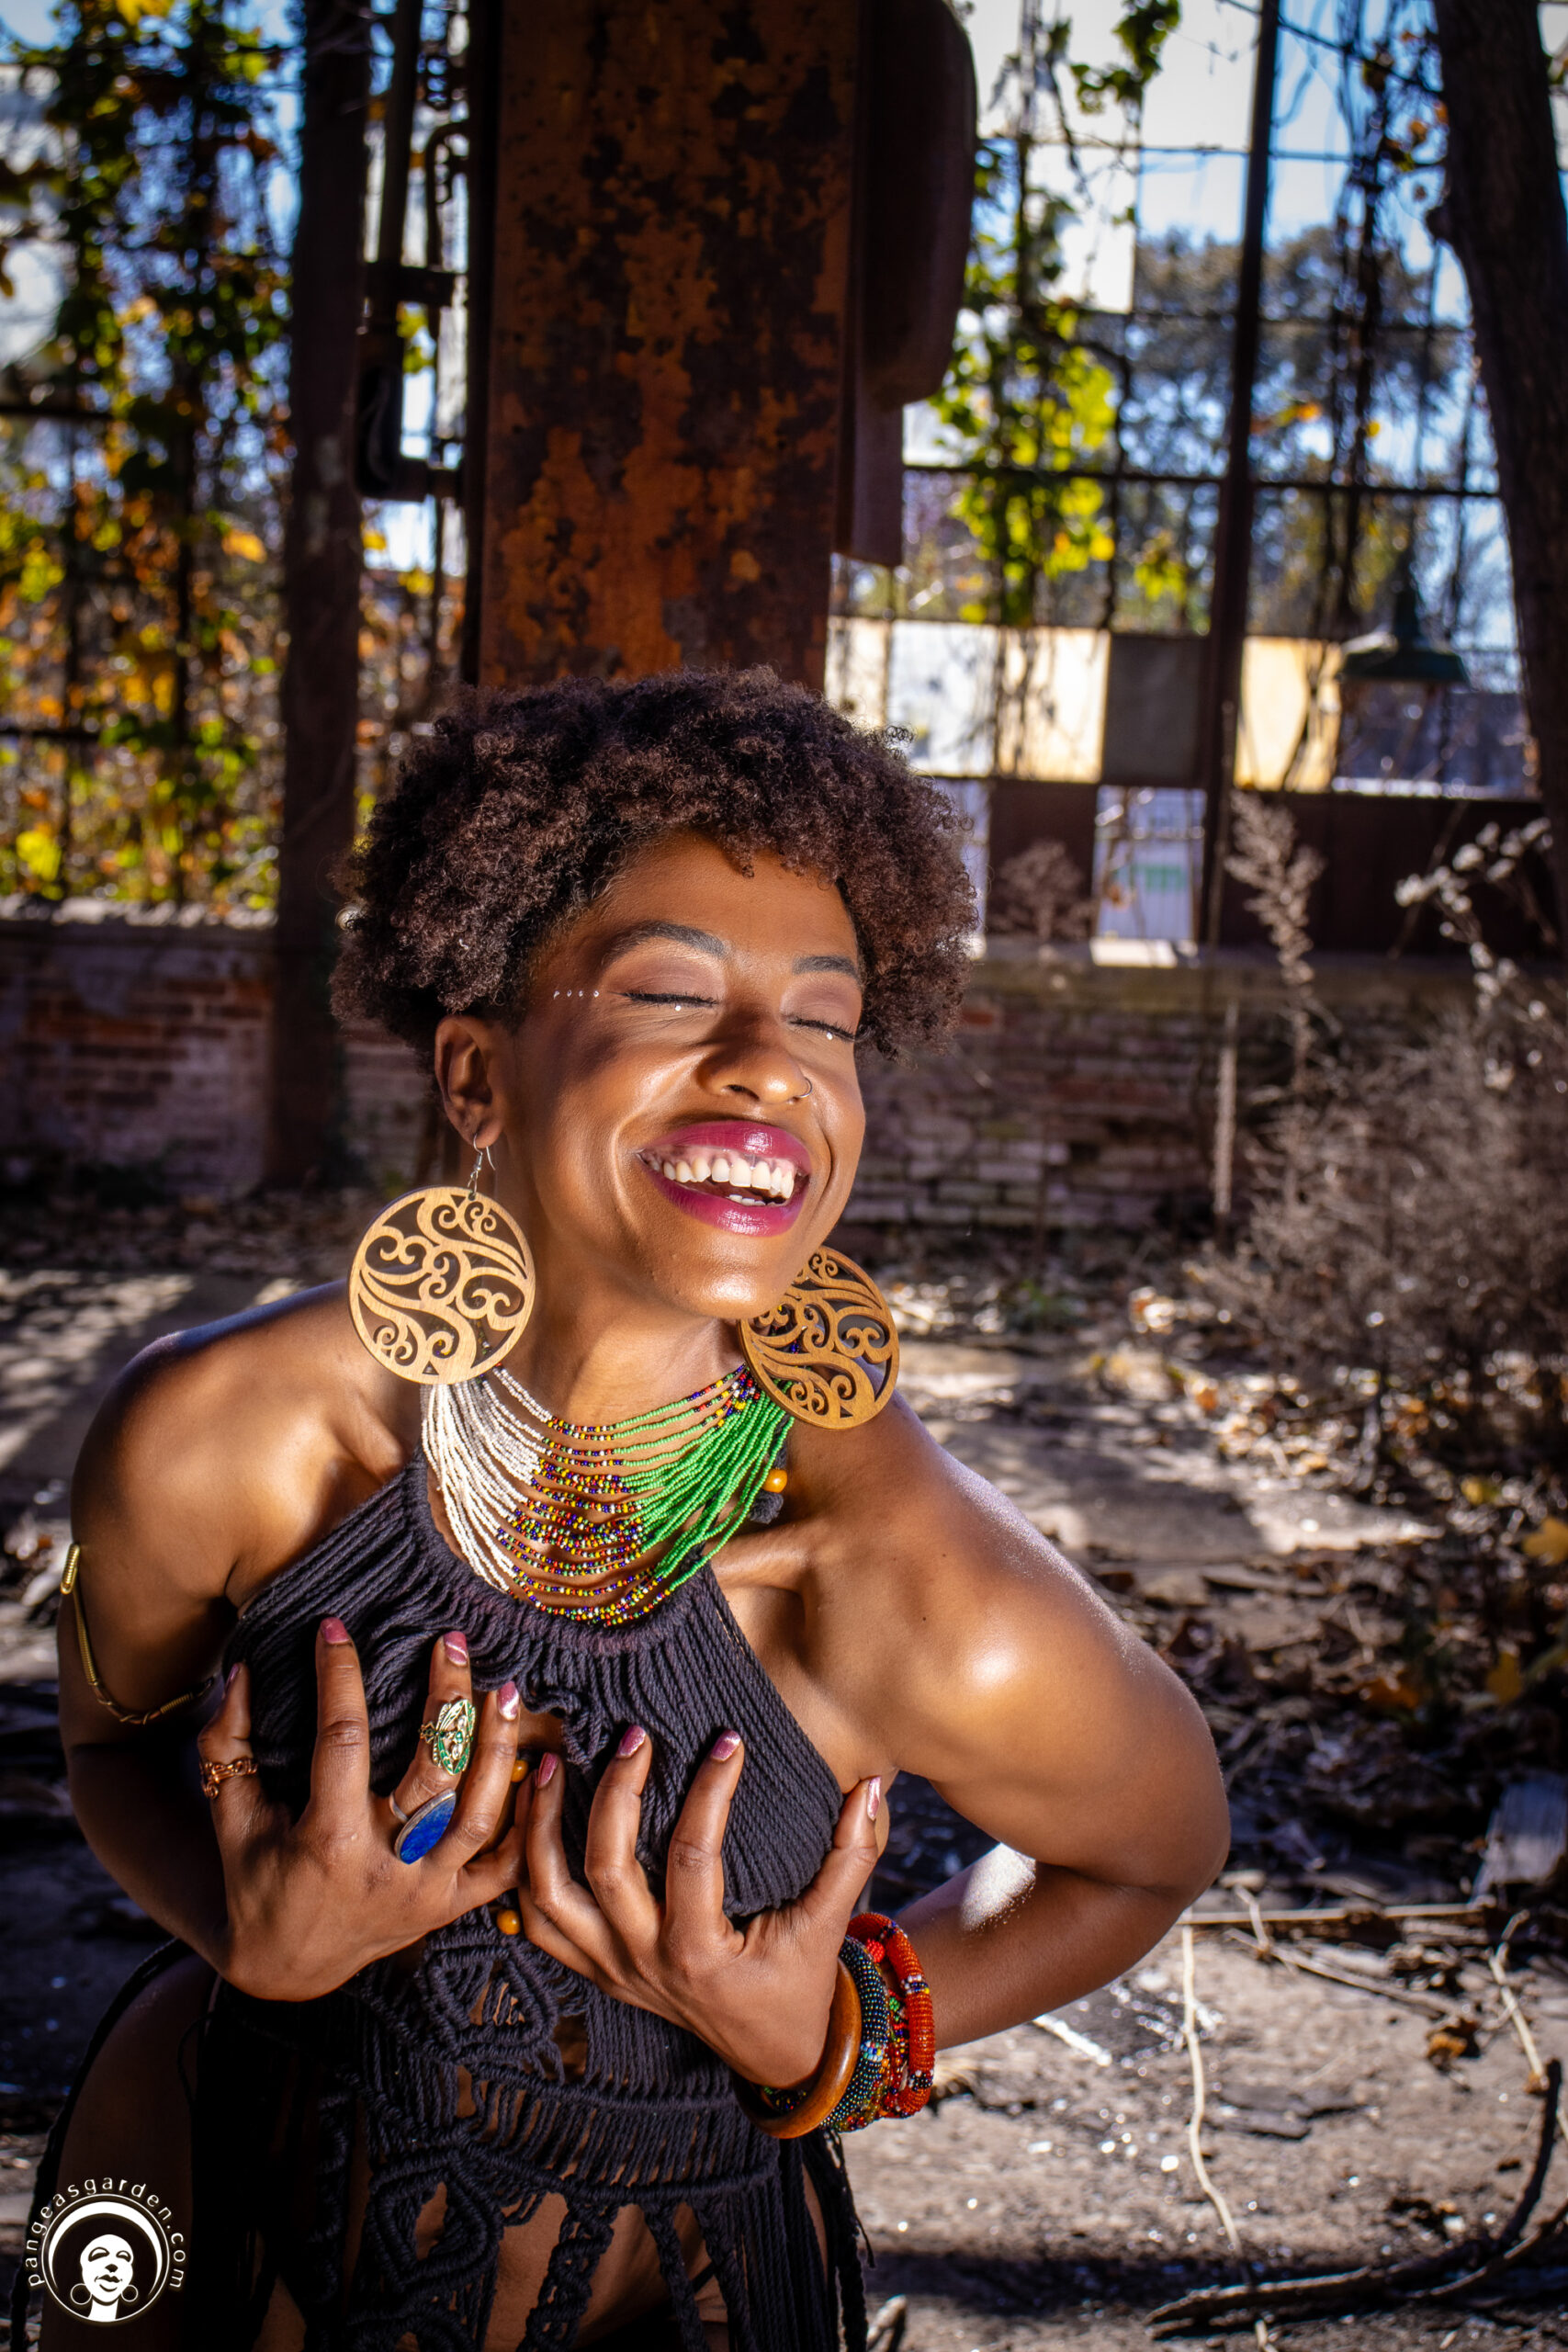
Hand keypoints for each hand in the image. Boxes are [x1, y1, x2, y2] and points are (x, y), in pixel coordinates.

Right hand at [196, 1618, 525, 2000]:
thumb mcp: (230, 1817)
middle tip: (452, 1643)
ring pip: (481, 1815)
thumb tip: (242, 1670)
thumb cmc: (254, 1879)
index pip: (342, 1741)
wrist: (283, 1966)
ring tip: (506, 1690)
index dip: (339, 1678)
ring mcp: (425, 1892)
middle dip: (447, 1699)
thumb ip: (227, 1745)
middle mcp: (385, 1867)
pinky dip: (531, 1820)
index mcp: (326, 1841)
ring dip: (500, 1749)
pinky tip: (542, 1767)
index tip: (335, 1631)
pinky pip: (507, 1867)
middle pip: (433, 1771)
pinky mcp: (450, 1907)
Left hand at [519, 1725, 880, 2088]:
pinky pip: (538, 1925)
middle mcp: (645, 1962)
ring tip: (549, 1764)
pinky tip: (526, 1820)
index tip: (727, 1738)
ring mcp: (611, 1969)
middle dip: (614, 1794)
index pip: (693, 1856)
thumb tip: (872, 1784)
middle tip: (632, 1736)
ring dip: (540, 1829)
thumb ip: (851, 1855)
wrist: (772, 2055)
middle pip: (605, 1869)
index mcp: (701, 1952)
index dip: (710, 1791)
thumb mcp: (830, 1924)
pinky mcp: (594, 1970)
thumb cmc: (800, 1982)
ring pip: (549, 1897)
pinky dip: (525, 1874)